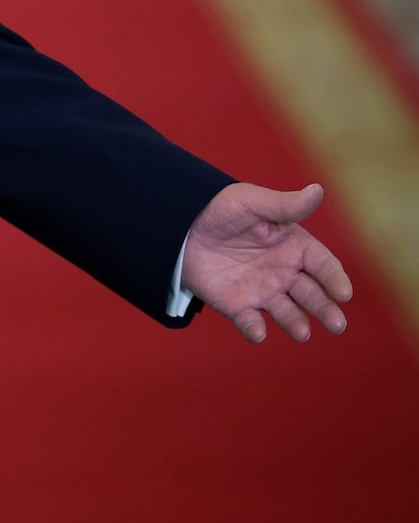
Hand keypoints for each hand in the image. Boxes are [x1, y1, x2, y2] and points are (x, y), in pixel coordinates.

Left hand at [182, 182, 351, 343]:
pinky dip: (254, 329)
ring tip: (301, 332)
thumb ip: (284, 205)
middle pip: (312, 294)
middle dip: (325, 309)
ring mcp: (263, 291)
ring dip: (295, 323)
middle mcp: (285, 273)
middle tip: (336, 324)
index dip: (335, 279)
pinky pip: (249, 321)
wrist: (179, 225)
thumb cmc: (220, 209)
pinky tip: (257, 332)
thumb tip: (317, 190)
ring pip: (287, 312)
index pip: (323, 265)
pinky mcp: (238, 305)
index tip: (343, 293)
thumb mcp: (251, 202)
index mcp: (295, 247)